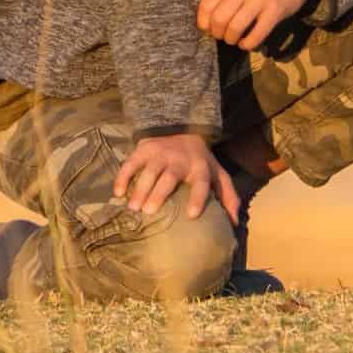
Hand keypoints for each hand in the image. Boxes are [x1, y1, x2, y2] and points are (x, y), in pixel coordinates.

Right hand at [113, 132, 240, 220]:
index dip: (198, 198)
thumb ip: (228, 197)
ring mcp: (161, 153)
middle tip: (149, 211)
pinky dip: (123, 176)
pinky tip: (117, 193)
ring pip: (150, 170)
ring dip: (140, 188)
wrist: (183, 129)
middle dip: (159, 193)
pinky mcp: (144, 149)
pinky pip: (131, 162)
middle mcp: (181, 160)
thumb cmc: (200, 162)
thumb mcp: (218, 175)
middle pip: (169, 176)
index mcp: (201, 168)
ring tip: (133, 207)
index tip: (192, 215)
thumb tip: (235, 223)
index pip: (202, 183)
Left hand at [196, 0, 320, 47]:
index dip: (204, 23)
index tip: (209, 29)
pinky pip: (256, 35)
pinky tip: (247, 43)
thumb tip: (206, 24)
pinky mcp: (276, 10)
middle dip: (217, 33)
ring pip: (235, 28)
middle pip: (219, 18)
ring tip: (234, 40)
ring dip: (231, 40)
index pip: (206, 6)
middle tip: (223, 35)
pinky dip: (248, 44)